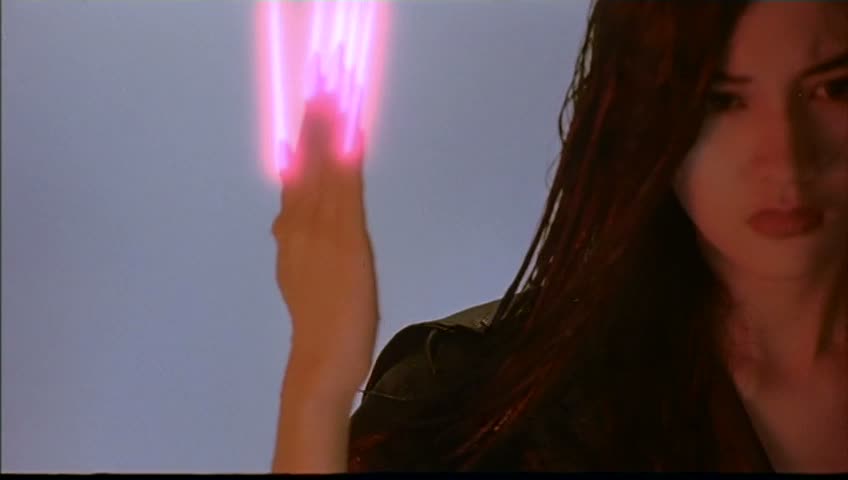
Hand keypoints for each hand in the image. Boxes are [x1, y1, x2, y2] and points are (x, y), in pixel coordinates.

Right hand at [271, 88, 378, 393]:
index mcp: (291, 237)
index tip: (304, 114)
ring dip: (327, 132)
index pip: (295, 182)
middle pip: (305, 168)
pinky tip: (351, 135)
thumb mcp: (300, 281)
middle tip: (316, 85)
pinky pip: (346, 193)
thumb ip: (293, 248)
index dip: (299, 145)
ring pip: (323, 172)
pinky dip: (347, 162)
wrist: (321, 361)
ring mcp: (321, 233)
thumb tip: (283, 224)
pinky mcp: (346, 242)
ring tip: (330, 94)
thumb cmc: (320, 329)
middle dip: (311, 125)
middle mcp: (301, 229)